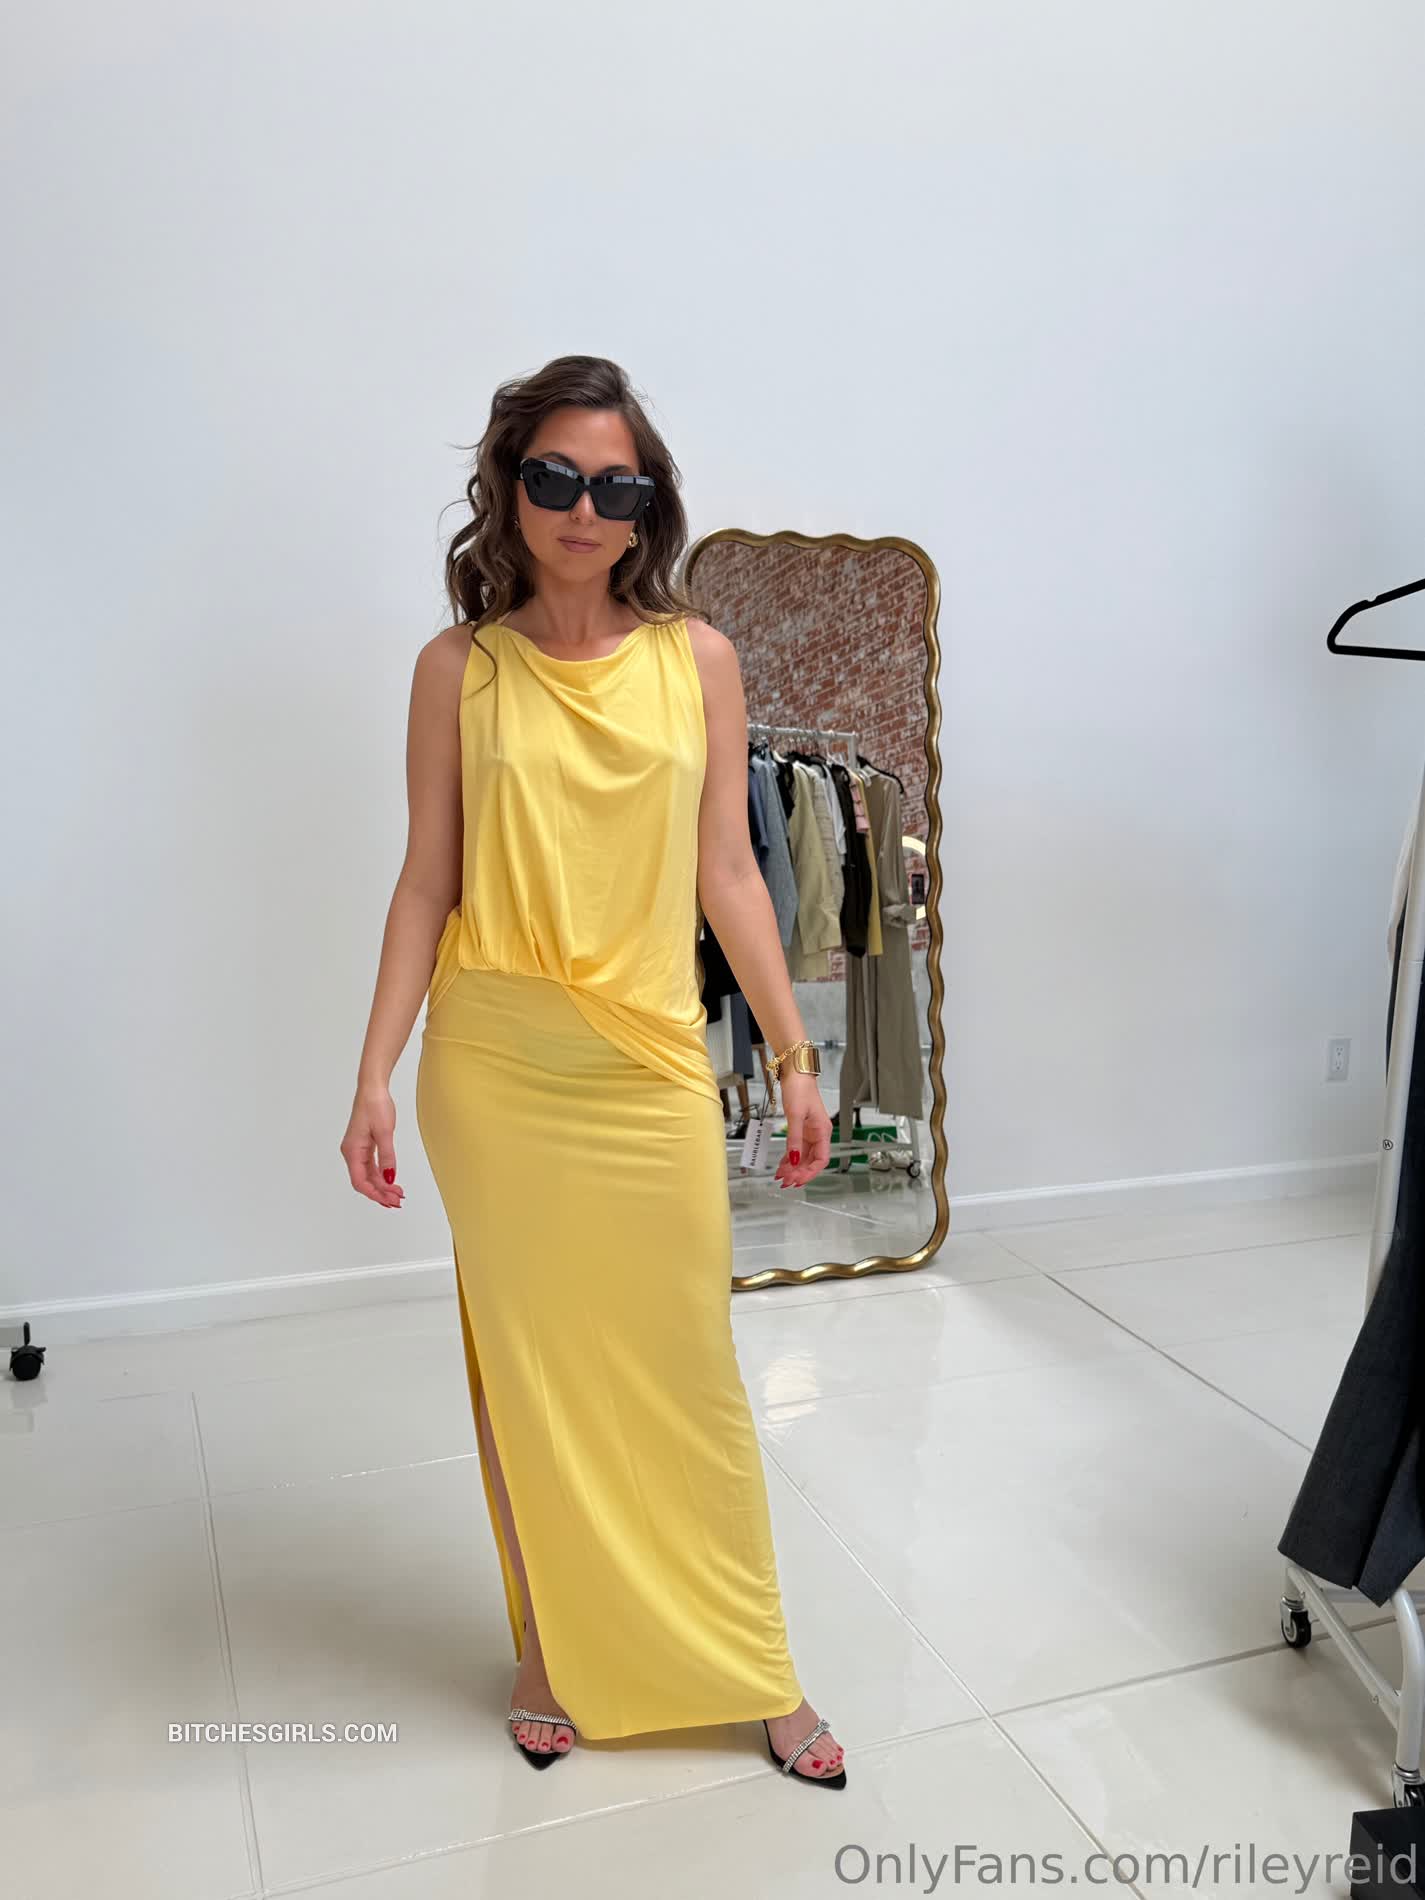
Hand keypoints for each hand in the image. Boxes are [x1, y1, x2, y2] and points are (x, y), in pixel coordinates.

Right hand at [341, 1082, 403, 1208]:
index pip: (360, 1181)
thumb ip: (387, 1157)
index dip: (374, 1194)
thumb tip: (390, 1179)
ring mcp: (358, 1149)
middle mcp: (352, 1152)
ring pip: (368, 1175)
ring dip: (382, 1185)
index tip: (388, 1200)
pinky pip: (371, 1166)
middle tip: (398, 1201)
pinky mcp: (365, 1145)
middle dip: (380, 1192)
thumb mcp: (385, 1133)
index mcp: (352, 1151)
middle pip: (364, 1181)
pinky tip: (392, 1181)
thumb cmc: (375, 1106)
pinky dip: (382, 1175)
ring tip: (398, 1194)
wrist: (373, 1088)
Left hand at [774, 1071, 831, 1189]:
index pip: (821, 1159)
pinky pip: (797, 1147)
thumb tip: (794, 1160)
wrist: (795, 1071)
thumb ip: (794, 1139)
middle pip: (811, 1160)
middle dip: (799, 1172)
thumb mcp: (795, 1116)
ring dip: (794, 1167)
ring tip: (782, 1176)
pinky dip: (790, 1157)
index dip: (810, 1172)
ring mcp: (809, 1131)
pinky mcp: (801, 1127)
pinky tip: (783, 1164)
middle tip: (785, 1181)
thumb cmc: (799, 1088)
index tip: (797, 1180)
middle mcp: (818, 1133)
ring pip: (803, 1155)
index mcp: (822, 1131)